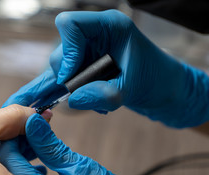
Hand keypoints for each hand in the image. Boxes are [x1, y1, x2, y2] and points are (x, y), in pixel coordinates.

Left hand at [0, 113, 173, 174]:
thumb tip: (34, 124)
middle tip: (33, 132)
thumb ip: (52, 147)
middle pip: (7, 169)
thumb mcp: (82, 168)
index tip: (29, 123)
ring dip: (22, 160)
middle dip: (17, 145)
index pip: (10, 157)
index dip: (15, 134)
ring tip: (38, 146)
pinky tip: (42, 168)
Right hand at [4, 10, 208, 127]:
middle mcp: (94, 36)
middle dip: (65, 78)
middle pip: (61, 51)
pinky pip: (63, 79)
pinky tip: (60, 103)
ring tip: (72, 103)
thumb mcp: (130, 89)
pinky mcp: (84, 67)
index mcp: (109, 27)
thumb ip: (102, 95)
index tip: (70, 77)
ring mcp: (87, 52)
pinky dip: (63, 93)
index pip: (72, 26)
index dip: (67, 51)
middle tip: (75, 97)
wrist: (161, 89)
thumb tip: (71, 100)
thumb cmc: (154, 81)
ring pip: (58, 68)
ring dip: (63, 90)